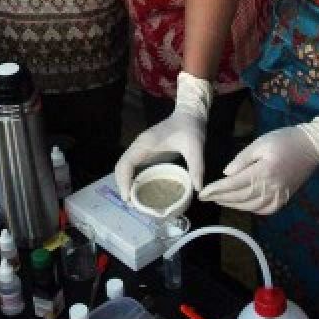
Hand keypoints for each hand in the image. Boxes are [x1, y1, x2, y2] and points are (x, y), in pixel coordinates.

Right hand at [115, 71, 212, 199]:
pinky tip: (141, 190)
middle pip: (121, 168)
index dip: (123, 182)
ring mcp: (140, 149)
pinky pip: (133, 167)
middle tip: (132, 204)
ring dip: (125, 183)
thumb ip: (197, 166)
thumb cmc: (190, 128)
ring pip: (125, 168)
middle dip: (122, 186)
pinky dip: (132, 179)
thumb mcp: (195, 147)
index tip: (128, 198)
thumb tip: (197, 189)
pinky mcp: (146, 152)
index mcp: (145, 144)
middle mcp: (138, 147)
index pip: (125, 164)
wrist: (189, 114)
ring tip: (135, 201)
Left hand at [199, 110, 318, 213]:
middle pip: (240, 198)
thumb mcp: (260, 143)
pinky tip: (242, 205)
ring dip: (233, 205)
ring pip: (251, 206)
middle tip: (206, 198)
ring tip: (220, 200)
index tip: (202, 193)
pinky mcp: (285, 198)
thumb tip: (226, 174)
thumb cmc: (284, 140)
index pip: (233, 185)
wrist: (312, 147)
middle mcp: (271, 188)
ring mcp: (279, 195)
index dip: (216, 190)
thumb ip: (242, 160)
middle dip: (221, 198)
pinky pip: (265, 209)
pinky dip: (251, 209)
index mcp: (263, 172)